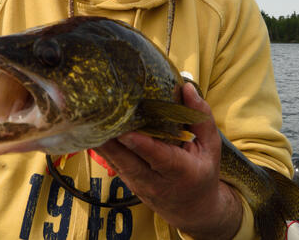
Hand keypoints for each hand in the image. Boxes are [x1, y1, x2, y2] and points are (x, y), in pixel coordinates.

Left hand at [93, 83, 241, 239]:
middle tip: (96, 119)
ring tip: (88, 119)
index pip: (158, 157)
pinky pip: (112, 162)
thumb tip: (186, 87)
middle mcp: (155, 181)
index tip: (124, 131)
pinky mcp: (127, 181)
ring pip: (115, 163)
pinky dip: (101, 147)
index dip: (140, 144)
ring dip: (100, 143)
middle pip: (128, 162)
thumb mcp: (210, 147)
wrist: (193, 210)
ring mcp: (138, 184)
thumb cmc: (202, 173)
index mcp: (181, 171)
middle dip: (110, 143)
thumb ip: (200, 117)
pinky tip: (89, 129)